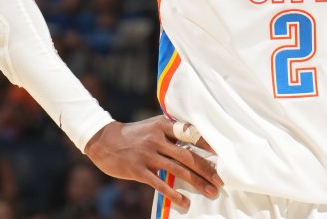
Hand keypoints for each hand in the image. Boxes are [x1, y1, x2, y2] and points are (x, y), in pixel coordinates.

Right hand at [84, 117, 222, 210]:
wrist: (104, 140)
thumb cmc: (135, 134)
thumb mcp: (153, 125)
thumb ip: (172, 131)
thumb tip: (197, 137)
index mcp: (163, 125)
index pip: (190, 133)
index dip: (206, 144)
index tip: (222, 153)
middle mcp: (157, 139)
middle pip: (187, 155)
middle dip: (206, 169)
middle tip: (221, 180)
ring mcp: (147, 155)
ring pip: (177, 170)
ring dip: (196, 182)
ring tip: (211, 191)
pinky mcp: (138, 170)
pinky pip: (159, 184)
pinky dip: (173, 194)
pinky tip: (185, 201)